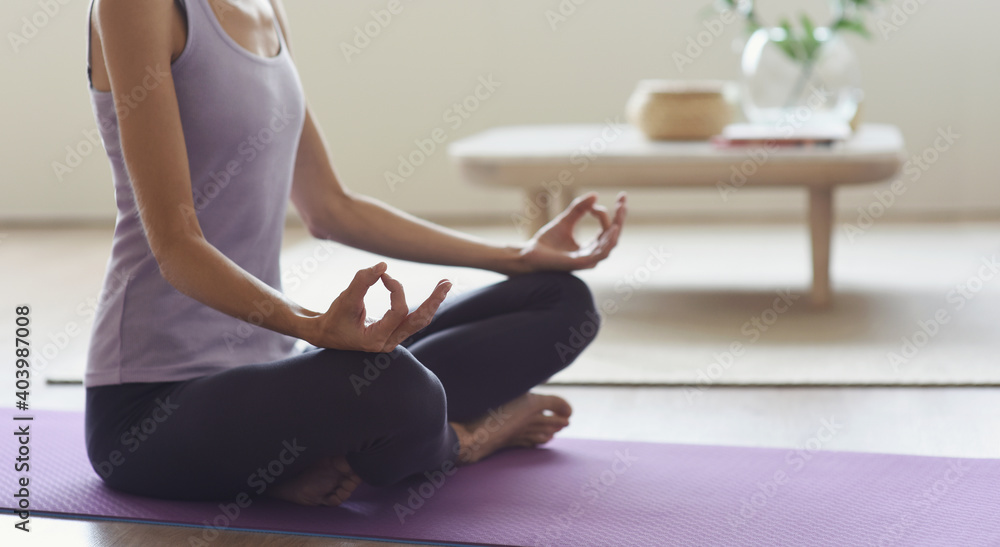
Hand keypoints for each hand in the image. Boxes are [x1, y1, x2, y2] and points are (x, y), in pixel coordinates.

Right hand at [306, 262, 450, 351]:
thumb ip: (362, 282)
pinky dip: (424, 305)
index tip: (383, 275)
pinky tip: (434, 294)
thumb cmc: (334, 317)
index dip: (396, 289)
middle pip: (419, 321)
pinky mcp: (395, 333)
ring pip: (420, 321)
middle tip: (447, 282)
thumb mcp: (345, 299)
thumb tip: (383, 265)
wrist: (326, 334)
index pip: (399, 311)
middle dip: (434, 300)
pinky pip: (414, 319)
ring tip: (445, 285)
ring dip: (433, 302)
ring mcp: (393, 339)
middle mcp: (388, 343)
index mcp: (375, 340)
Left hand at [519, 192, 626, 271]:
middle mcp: (593, 254)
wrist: (530, 254)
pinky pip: (601, 253)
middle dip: (620, 218)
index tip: (595, 203)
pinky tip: (613, 228)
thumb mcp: (565, 221)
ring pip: (611, 245)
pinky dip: (608, 241)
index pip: (607, 230)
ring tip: (620, 211)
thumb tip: (595, 195)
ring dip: (617, 227)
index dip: (605, 214)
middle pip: (614, 236)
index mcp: (591, 247)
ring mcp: (588, 260)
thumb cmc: (547, 242)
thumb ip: (579, 209)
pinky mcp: (582, 263)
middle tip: (623, 201)